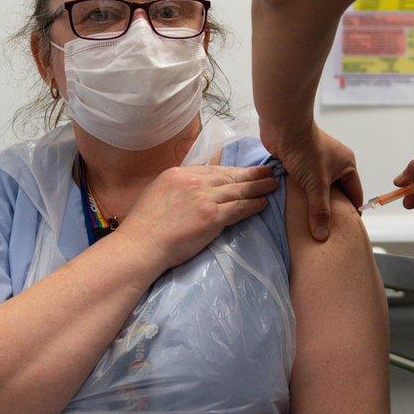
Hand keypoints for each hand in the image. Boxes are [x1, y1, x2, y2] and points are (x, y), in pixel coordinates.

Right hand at [116, 165, 277, 269]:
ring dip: (257, 187)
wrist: (141, 244)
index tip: (242, 172)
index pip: (212, 170)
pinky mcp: (212, 216)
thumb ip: (175, 188)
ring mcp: (204, 198)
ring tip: (272, 184)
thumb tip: (188, 190)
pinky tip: (263, 203)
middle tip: (268, 171)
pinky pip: (238, 208)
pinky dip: (253, 204)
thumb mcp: (157, 193)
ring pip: (237, 189)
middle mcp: (193, 181)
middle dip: (250, 174)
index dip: (231, 171)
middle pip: (228, 175)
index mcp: (178, 173)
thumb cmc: (143, 226)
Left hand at [261, 121, 362, 240]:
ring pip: (318, 188)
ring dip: (314, 202)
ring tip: (311, 223)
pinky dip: (301, 194)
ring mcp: (316, 162)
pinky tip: (296, 208)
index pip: (354, 193)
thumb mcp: (317, 184)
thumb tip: (323, 236)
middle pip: (336, 192)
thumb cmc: (306, 151)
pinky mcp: (299, 162)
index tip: (348, 229)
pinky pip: (304, 183)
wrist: (283, 126)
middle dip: (331, 209)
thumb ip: (320, 210)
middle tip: (328, 231)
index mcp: (346, 165)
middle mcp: (334, 163)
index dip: (352, 211)